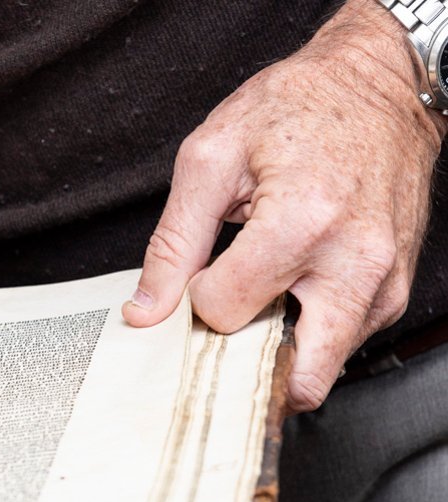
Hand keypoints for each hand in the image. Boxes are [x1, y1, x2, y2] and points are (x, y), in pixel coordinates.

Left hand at [123, 1, 446, 412]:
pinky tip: (291, 292)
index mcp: (302, 223)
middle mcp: (355, 261)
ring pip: (321, 368)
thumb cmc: (296, 109)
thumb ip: (173, 243)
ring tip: (259, 302)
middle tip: (220, 335)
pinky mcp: (395, 289)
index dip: (198, 298)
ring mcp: (384, 281)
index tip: (200, 272)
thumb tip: (145, 310)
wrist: (377, 85)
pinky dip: (309, 333)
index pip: (226, 311)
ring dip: (279, 353)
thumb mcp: (210, 159)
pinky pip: (345, 341)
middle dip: (247, 369)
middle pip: (295, 376)